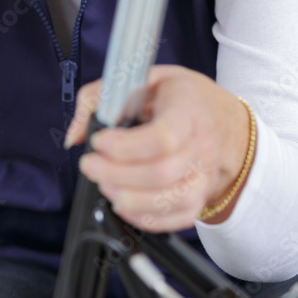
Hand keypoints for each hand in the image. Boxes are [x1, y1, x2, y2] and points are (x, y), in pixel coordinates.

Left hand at [66, 65, 251, 230]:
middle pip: (161, 173)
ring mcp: (203, 176)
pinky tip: (122, 203)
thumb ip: (99, 98)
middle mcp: (201, 145)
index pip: (162, 138)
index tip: (98, 141)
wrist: (222, 120)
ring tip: (104, 184)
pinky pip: (174, 219)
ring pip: (169, 201)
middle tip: (90, 165)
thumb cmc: (178, 97)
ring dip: (127, 198)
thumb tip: (74, 134)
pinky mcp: (199, 198)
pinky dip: (144, 217)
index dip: (124, 147)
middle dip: (115, 174)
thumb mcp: (142, 78)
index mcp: (187, 109)